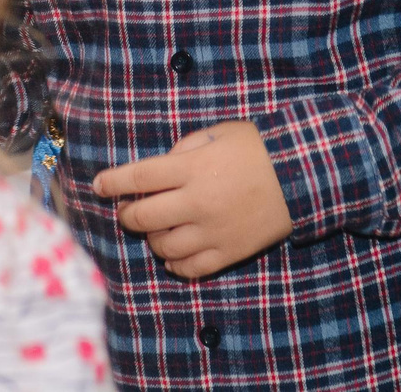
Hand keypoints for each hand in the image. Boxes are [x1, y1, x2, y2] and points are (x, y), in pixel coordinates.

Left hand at [94, 121, 292, 280]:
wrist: (302, 175)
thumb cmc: (257, 148)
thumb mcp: (218, 133)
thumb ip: (183, 150)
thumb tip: (158, 170)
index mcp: (192, 169)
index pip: (139, 177)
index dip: (112, 182)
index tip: (98, 185)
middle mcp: (197, 202)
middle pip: (143, 217)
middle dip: (127, 214)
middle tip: (127, 210)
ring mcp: (212, 231)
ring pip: (163, 247)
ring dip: (151, 239)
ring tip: (155, 229)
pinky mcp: (227, 252)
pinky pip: (190, 268)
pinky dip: (174, 264)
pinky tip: (172, 255)